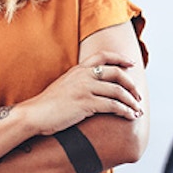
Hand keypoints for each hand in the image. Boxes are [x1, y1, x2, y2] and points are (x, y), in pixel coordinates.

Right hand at [22, 51, 143, 135]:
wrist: (34, 114)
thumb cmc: (47, 105)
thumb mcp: (64, 86)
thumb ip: (78, 82)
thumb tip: (92, 87)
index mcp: (78, 70)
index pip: (103, 56)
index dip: (120, 58)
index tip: (131, 63)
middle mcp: (83, 76)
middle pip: (117, 73)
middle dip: (131, 85)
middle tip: (138, 95)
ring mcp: (85, 89)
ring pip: (118, 91)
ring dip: (131, 101)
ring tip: (137, 110)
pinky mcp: (86, 103)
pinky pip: (113, 105)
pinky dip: (125, 111)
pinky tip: (129, 116)